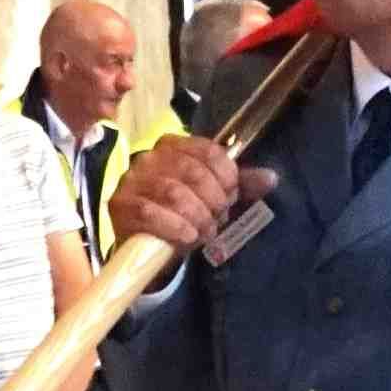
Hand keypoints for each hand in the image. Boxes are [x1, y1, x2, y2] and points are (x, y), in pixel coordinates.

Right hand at [111, 136, 259, 257]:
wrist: (148, 244)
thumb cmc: (184, 213)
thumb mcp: (214, 198)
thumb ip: (241, 186)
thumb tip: (271, 178)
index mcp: (175, 146)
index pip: (208, 150)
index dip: (227, 176)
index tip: (231, 196)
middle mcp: (150, 157)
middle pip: (193, 172)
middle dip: (213, 200)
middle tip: (219, 218)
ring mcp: (132, 180)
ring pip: (173, 193)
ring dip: (197, 216)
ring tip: (205, 231)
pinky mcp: (119, 205)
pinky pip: (150, 213)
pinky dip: (175, 226)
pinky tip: (187, 236)